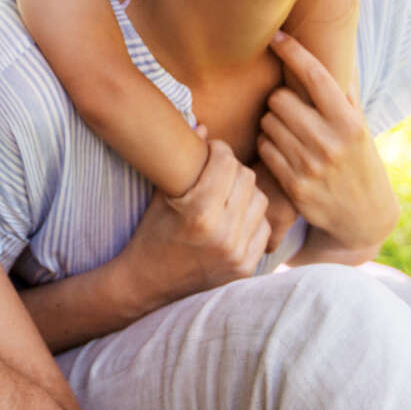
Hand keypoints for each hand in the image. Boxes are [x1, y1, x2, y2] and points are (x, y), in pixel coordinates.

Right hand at [122, 139, 269, 306]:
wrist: (147, 284)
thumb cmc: (150, 234)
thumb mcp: (161, 196)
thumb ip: (185, 161)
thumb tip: (204, 125)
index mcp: (199, 212)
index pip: (226, 163)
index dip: (220, 149)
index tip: (211, 149)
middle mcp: (223, 233)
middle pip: (247, 178)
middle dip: (233, 167)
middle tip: (219, 168)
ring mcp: (238, 253)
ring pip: (260, 201)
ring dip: (246, 192)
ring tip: (227, 192)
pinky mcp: (246, 267)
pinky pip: (263, 228)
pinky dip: (252, 217)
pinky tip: (233, 216)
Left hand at [260, 32, 397, 253]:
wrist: (365, 217)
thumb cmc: (359, 162)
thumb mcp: (360, 129)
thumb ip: (344, 95)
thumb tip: (336, 52)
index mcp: (350, 122)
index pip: (316, 76)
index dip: (293, 51)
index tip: (276, 36)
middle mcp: (331, 142)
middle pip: (279, 99)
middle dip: (280, 102)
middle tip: (291, 112)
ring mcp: (311, 165)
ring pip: (268, 123)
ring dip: (272, 124)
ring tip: (290, 134)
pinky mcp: (294, 185)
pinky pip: (264, 148)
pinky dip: (268, 146)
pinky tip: (283, 152)